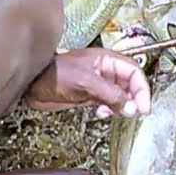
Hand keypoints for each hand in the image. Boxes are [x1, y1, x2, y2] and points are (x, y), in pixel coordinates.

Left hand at [24, 48, 150, 118]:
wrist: (32, 85)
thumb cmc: (56, 75)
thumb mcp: (86, 83)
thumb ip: (110, 95)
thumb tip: (132, 108)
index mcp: (107, 60)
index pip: (134, 72)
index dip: (142, 89)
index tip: (143, 106)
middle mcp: (105, 71)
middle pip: (130, 84)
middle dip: (134, 99)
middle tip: (134, 113)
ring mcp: (98, 84)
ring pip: (121, 95)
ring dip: (122, 106)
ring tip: (116, 114)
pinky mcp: (90, 96)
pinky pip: (108, 103)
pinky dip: (110, 110)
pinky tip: (102, 114)